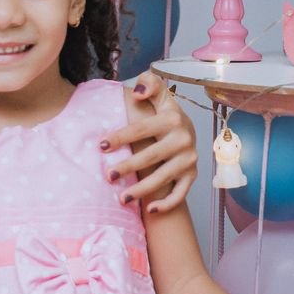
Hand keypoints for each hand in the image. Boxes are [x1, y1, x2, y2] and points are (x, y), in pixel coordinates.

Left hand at [103, 72, 197, 213]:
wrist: (188, 131)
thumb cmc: (164, 114)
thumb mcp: (159, 95)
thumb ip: (150, 84)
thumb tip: (138, 93)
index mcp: (172, 119)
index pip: (141, 129)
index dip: (120, 137)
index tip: (101, 146)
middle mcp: (184, 140)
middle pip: (151, 156)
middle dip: (128, 167)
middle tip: (108, 176)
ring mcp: (189, 160)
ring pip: (163, 178)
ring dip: (142, 190)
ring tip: (121, 199)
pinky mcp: (192, 176)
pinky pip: (181, 194)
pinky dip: (167, 204)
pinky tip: (149, 210)